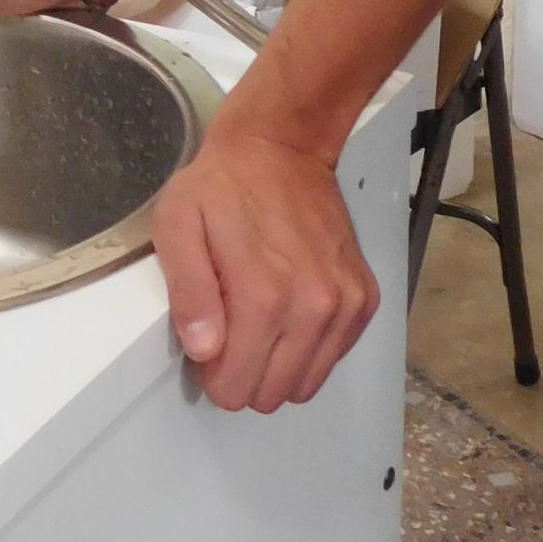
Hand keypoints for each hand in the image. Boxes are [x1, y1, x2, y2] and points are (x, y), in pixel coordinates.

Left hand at [152, 117, 378, 412]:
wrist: (282, 147)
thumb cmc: (222, 187)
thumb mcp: (179, 228)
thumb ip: (189, 295)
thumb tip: (205, 351)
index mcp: (263, 296)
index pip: (236, 387)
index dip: (213, 374)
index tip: (208, 341)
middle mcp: (313, 307)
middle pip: (273, 393)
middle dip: (245, 375)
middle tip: (230, 330)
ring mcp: (345, 304)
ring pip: (306, 383)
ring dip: (279, 366)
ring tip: (260, 320)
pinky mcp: (364, 298)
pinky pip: (334, 356)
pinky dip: (310, 348)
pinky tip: (290, 310)